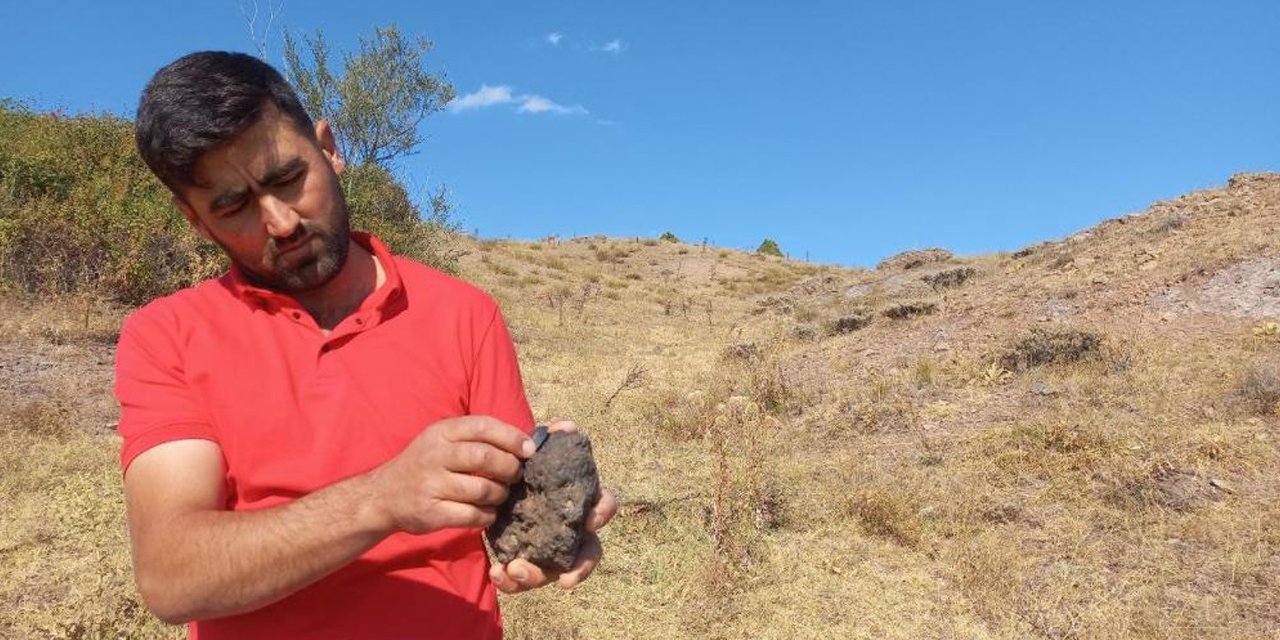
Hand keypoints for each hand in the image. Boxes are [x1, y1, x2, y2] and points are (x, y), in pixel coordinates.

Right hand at [369, 415, 534, 535]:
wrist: (384, 495)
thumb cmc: (424, 463)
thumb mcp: (442, 439)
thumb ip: (477, 437)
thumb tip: (526, 443)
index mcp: (441, 432)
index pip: (483, 427)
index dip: (512, 437)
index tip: (529, 450)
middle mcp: (435, 456)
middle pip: (485, 458)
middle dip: (509, 468)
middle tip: (516, 475)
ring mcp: (432, 485)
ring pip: (482, 490)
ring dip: (501, 494)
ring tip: (501, 494)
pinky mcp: (432, 513)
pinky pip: (473, 515)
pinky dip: (488, 515)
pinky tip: (488, 512)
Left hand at [488, 419, 617, 592]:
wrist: (499, 482)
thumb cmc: (529, 468)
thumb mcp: (538, 451)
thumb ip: (551, 438)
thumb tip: (564, 425)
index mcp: (582, 499)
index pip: (605, 505)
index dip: (602, 514)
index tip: (588, 520)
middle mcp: (572, 529)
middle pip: (588, 553)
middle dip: (580, 568)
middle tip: (565, 578)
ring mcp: (549, 548)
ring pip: (553, 572)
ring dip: (536, 576)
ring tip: (514, 569)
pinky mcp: (524, 558)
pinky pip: (521, 578)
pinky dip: (510, 580)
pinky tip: (497, 573)